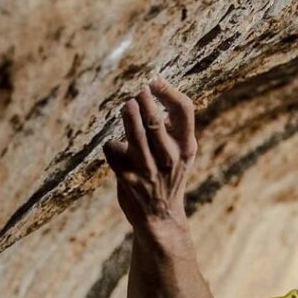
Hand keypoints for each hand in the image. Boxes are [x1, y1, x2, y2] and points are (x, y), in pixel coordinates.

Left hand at [103, 78, 197, 230]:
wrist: (160, 217)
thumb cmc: (169, 176)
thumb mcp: (180, 153)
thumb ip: (172, 128)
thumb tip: (149, 91)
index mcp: (186, 146)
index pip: (185, 110)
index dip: (168, 91)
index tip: (155, 80)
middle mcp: (170, 157)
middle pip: (156, 122)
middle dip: (145, 101)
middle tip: (138, 88)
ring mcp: (149, 169)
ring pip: (136, 136)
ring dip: (129, 117)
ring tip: (127, 104)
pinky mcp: (128, 179)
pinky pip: (114, 151)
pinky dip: (111, 146)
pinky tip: (115, 148)